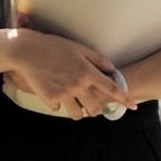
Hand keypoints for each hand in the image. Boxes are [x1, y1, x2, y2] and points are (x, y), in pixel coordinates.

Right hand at [6, 26, 135, 119]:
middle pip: (95, 107)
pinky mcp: (50, 98)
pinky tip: (55, 93)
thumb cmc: (54, 46)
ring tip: (75, 104)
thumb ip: (97, 59)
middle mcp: (78, 85)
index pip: (112, 88)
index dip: (125, 98)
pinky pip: (59, 108)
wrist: (27, 51)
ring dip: (79, 111)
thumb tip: (112, 69)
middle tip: (94, 106)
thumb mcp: (78, 48)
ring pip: (78, 114)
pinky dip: (60, 104)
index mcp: (87, 72)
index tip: (133, 106)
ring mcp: (64, 94)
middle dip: (97, 109)